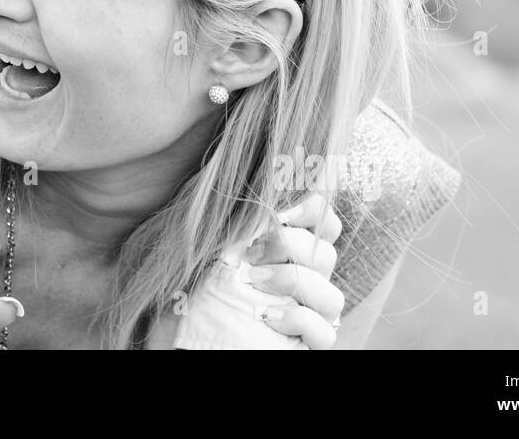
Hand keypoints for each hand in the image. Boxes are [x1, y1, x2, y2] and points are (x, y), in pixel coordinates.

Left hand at [167, 193, 343, 349]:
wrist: (187, 330)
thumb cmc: (199, 283)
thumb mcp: (214, 242)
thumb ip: (239, 215)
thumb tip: (250, 175)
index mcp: (294, 249)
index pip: (325, 219)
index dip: (312, 209)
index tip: (278, 211)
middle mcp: (310, 278)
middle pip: (325, 253)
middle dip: (288, 246)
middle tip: (250, 251)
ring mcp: (314, 313)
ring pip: (332, 295)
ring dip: (292, 281)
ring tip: (253, 281)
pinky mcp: (310, 342)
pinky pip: (325, 332)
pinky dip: (298, 320)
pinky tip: (266, 316)